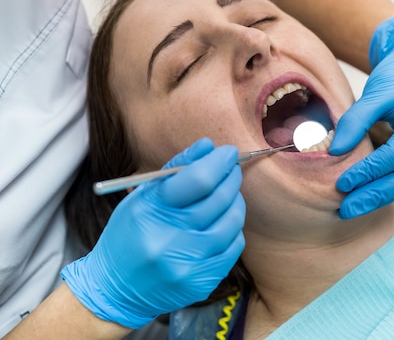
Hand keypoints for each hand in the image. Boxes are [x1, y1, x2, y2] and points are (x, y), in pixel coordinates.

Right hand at [61, 138, 245, 328]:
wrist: (115, 290)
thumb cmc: (129, 235)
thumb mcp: (142, 197)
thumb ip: (175, 169)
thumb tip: (208, 145)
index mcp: (151, 211)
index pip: (198, 179)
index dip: (219, 162)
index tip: (228, 153)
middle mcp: (169, 239)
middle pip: (219, 199)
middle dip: (231, 178)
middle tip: (231, 170)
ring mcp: (187, 264)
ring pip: (232, 222)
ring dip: (235, 203)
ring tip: (228, 196)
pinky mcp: (201, 282)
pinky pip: (233, 247)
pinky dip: (233, 230)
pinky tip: (222, 224)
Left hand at [330, 14, 393, 218]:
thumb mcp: (376, 91)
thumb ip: (355, 120)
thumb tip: (334, 151)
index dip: (368, 172)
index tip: (341, 184)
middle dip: (375, 195)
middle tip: (346, 210)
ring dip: (382, 195)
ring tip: (353, 207)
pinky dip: (392, 184)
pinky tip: (370, 194)